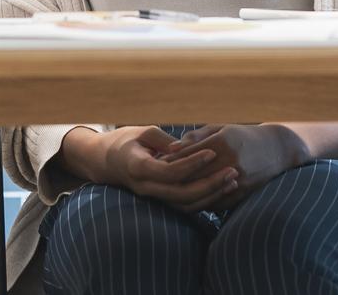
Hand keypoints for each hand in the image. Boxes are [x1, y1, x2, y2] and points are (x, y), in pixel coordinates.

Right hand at [86, 126, 240, 211]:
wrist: (105, 162)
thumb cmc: (124, 141)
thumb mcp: (142, 132)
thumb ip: (164, 140)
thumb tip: (185, 147)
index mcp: (139, 168)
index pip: (171, 171)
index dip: (193, 163)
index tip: (213, 151)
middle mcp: (146, 188)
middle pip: (182, 194)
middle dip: (210, 184)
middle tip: (233, 171)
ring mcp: (153, 197)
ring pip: (186, 205)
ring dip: (212, 195)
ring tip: (233, 180)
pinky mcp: (161, 200)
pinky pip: (185, 206)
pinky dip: (205, 200)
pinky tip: (222, 188)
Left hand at [159, 124, 309, 206]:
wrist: (278, 150)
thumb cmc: (244, 136)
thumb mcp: (222, 129)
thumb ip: (196, 137)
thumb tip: (171, 148)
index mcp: (223, 141)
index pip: (189, 153)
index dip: (171, 159)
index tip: (155, 162)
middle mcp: (230, 160)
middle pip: (193, 174)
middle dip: (173, 178)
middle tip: (155, 181)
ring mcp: (237, 179)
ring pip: (203, 191)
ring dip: (184, 194)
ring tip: (166, 193)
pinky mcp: (242, 193)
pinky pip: (216, 202)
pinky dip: (201, 202)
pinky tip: (187, 201)